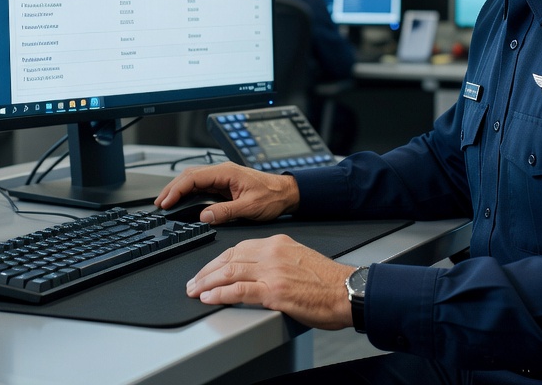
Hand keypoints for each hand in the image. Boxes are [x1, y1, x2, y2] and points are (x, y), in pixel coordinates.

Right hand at [155, 162, 298, 224]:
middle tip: (159, 204)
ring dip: (178, 190)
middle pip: (189, 176)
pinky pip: (201, 187)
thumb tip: (205, 216)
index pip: (194, 178)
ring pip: (193, 180)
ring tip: (165, 203)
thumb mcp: (250, 207)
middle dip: (172, 189)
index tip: (166, 202)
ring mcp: (222, 178)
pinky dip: (188, 193)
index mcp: (226, 172)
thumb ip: (226, 212)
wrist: (287, 193)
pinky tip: (181, 201)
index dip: (177, 189)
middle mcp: (222, 172)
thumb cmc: (273, 196)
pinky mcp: (224, 185)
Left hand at [186, 234, 355, 329]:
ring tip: (195, 290)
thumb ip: (278, 261)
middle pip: (229, 258)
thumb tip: (258, 273)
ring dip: (207, 282)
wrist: (348, 291)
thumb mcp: (300, 259)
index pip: (239, 248)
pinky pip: (238, 291)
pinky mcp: (274, 291)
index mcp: (279, 243)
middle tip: (194, 281)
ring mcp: (272, 271)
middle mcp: (273, 253)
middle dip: (207, 271)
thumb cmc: (329, 282)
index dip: (218, 260)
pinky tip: (209, 298)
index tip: (208, 269)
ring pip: (229, 272)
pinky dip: (220, 294)